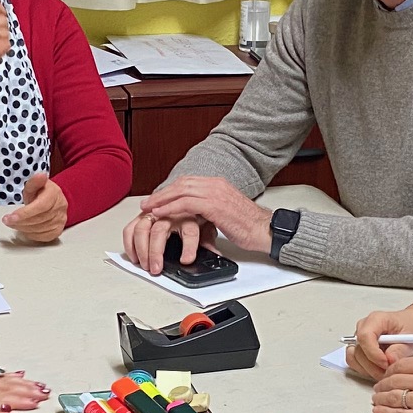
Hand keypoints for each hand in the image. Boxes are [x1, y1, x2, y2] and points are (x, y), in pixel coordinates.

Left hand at [0, 355, 48, 412]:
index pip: (5, 400)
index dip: (22, 404)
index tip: (39, 405)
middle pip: (7, 389)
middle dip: (27, 392)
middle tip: (46, 394)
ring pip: (3, 380)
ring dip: (21, 384)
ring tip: (37, 385)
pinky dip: (8, 375)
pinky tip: (14, 374)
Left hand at [2, 171, 67, 241]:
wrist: (53, 200)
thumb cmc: (41, 192)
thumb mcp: (35, 184)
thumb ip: (34, 182)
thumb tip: (40, 175)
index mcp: (55, 194)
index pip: (41, 206)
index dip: (25, 213)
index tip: (11, 217)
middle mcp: (60, 207)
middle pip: (39, 219)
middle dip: (21, 221)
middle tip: (7, 221)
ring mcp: (61, 220)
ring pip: (40, 229)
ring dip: (24, 228)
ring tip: (13, 224)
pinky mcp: (58, 230)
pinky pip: (44, 237)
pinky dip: (32, 234)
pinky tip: (24, 229)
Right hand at [120, 207, 215, 275]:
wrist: (194, 198)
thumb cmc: (201, 214)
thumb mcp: (211, 228)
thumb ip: (210, 240)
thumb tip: (213, 254)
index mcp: (192, 213)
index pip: (189, 229)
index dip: (189, 246)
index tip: (186, 260)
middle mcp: (171, 211)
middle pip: (159, 230)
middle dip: (155, 251)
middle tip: (156, 268)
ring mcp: (156, 212)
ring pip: (142, 227)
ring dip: (141, 248)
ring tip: (143, 264)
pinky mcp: (145, 215)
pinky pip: (132, 226)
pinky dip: (129, 241)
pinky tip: (133, 255)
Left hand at [139, 176, 269, 256]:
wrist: (265, 230)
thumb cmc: (248, 226)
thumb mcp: (225, 214)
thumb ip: (208, 211)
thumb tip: (193, 219)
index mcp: (218, 184)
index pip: (188, 182)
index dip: (170, 190)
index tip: (157, 198)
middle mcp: (216, 184)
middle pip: (181, 183)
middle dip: (161, 193)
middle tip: (147, 203)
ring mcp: (215, 193)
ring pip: (180, 191)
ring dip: (161, 200)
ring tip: (148, 209)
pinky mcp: (215, 205)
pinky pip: (186, 203)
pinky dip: (170, 208)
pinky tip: (160, 214)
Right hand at [348, 308, 412, 380]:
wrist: (412, 323)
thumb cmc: (411, 325)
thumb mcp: (412, 337)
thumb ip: (400, 349)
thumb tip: (389, 359)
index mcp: (376, 319)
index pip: (365, 336)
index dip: (373, 353)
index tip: (386, 363)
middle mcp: (364, 327)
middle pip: (359, 350)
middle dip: (373, 365)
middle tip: (389, 371)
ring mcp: (360, 338)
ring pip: (355, 358)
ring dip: (369, 369)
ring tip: (386, 371)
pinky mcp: (359, 347)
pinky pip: (355, 361)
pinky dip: (365, 369)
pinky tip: (379, 369)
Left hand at [370, 360, 412, 412]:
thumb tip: (410, 377)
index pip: (400, 365)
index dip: (388, 372)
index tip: (385, 375)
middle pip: (393, 381)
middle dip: (381, 386)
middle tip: (377, 389)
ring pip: (393, 398)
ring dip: (381, 399)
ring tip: (376, 400)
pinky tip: (380, 411)